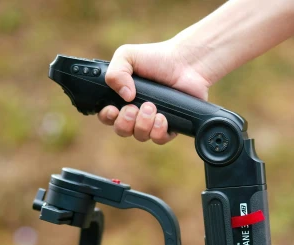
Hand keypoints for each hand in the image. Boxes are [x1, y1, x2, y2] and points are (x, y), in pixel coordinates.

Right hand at [97, 40, 212, 144]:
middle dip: (125, 122)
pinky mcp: (170, 126)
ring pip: (140, 136)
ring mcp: (152, 121)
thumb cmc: (156, 58)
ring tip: (151, 106)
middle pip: (122, 130)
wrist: (186, 62)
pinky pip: (159, 139)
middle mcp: (136, 113)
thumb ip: (115, 72)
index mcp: (122, 98)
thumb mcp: (127, 55)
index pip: (107, 117)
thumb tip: (124, 96)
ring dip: (143, 123)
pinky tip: (162, 117)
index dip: (107, 117)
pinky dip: (158, 131)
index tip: (113, 109)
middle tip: (134, 107)